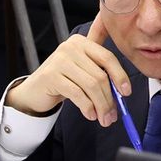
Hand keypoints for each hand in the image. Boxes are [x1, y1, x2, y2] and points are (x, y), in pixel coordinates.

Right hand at [5, 13, 130, 125]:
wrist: (35, 90)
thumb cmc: (64, 81)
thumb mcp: (84, 72)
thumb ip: (102, 75)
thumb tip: (123, 91)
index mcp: (82, 42)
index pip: (108, 57)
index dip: (120, 76)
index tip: (126, 92)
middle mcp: (70, 47)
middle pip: (100, 74)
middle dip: (110, 98)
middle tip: (113, 115)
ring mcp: (59, 60)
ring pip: (91, 85)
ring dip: (101, 105)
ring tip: (104, 119)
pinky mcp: (50, 75)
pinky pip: (77, 94)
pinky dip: (87, 107)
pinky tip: (91, 115)